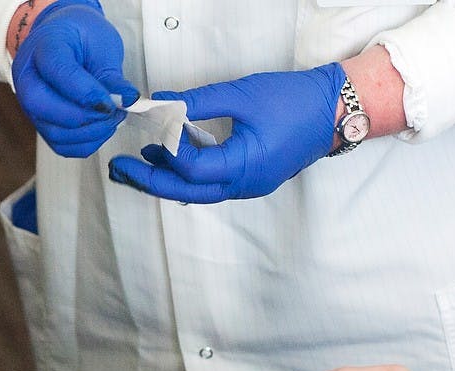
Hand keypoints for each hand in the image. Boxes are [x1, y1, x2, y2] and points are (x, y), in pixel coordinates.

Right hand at [11, 0, 138, 157]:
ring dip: (88, 133)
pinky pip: (61, 145)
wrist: (65, 37)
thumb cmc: (81, 37)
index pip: (57, 71)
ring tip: (111, 119)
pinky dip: (85, 144)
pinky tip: (101, 128)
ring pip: (53, 132)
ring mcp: (30, 105)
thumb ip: (110, 75)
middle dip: (82, 118)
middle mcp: (28, 78)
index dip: (85, 93)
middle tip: (111, 113)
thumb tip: (126, 100)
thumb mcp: (101, 44)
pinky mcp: (42, 123)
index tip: (110, 103)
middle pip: (41, 106)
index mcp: (43, 47)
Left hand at [108, 63, 344, 202]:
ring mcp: (245, 186)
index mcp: (246, 168)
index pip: (193, 168)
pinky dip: (184, 174)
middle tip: (117, 169)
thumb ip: (198, 100)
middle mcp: (243, 185)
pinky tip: (165, 160)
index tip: (151, 127)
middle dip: (149, 181)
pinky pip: (208, 184)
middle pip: (185, 192)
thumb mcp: (243, 94)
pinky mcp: (246, 178)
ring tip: (134, 164)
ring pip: (194, 192)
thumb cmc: (296, 101)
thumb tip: (159, 101)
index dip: (168, 149)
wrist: (337, 110)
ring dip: (164, 179)